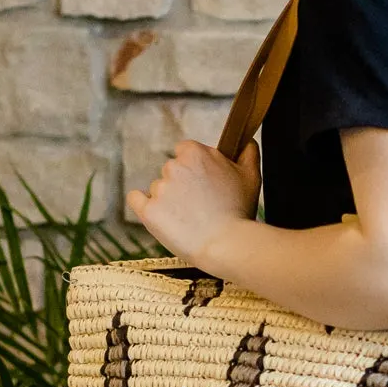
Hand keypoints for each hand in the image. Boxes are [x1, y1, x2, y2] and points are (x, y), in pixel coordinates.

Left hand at [127, 138, 260, 264]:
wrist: (227, 245)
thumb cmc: (240, 211)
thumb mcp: (251, 176)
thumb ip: (248, 153)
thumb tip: (246, 141)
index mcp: (195, 152)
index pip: (185, 151)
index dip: (195, 168)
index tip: (204, 185)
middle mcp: (173, 166)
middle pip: (172, 170)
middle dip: (183, 185)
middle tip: (200, 206)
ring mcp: (159, 188)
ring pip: (159, 188)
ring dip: (170, 201)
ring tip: (190, 221)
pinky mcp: (148, 210)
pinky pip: (136, 199)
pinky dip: (143, 204)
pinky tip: (157, 214)